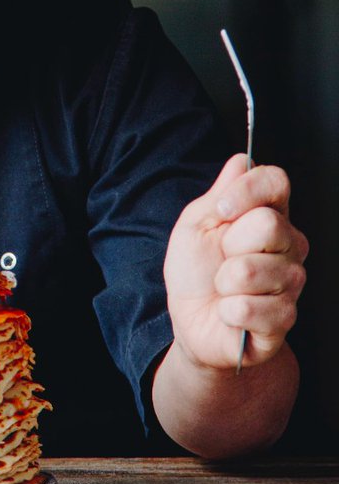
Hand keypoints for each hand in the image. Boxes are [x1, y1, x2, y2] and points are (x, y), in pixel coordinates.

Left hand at [164, 154, 307, 369]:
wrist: (193, 322)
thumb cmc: (195, 273)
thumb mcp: (194, 227)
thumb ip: (219, 194)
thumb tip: (240, 161)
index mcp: (267, 215)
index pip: (277, 182)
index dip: (249, 190)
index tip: (222, 209)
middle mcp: (288, 245)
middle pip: (270, 225)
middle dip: (230, 244)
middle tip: (222, 260)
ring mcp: (291, 282)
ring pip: (256, 269)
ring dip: (225, 282)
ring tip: (225, 289)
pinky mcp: (285, 317)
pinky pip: (252, 307)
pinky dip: (229, 311)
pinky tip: (230, 312)